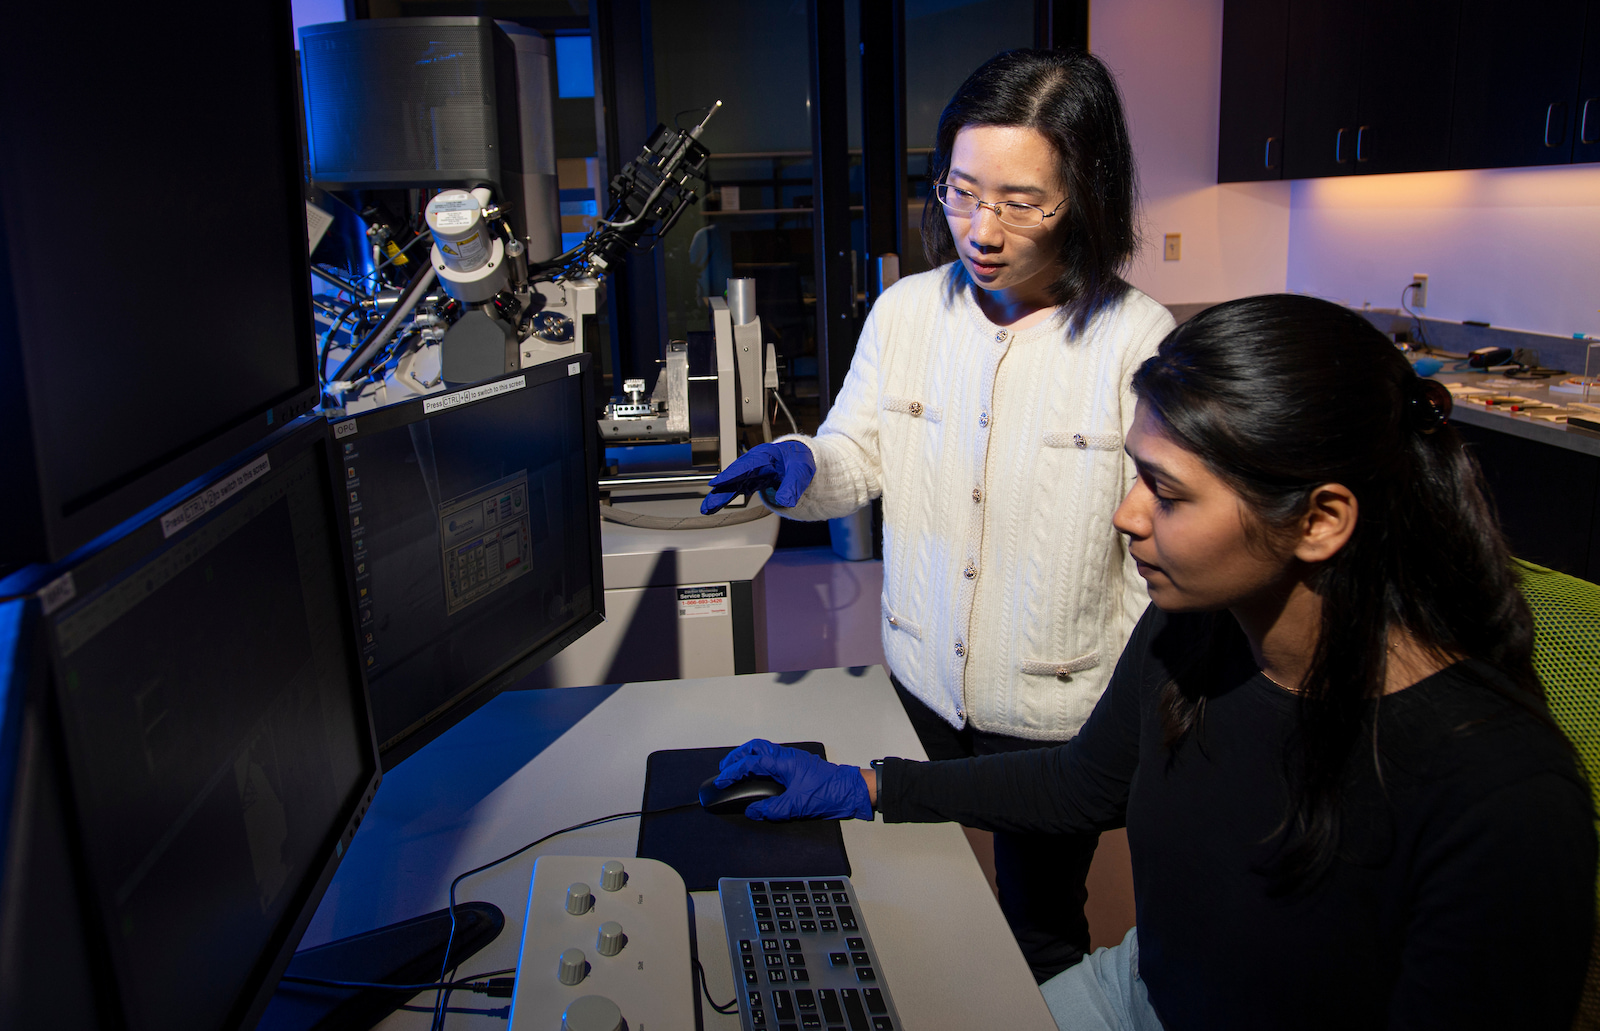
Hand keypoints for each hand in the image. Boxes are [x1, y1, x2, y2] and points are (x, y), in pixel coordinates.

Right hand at [700, 441, 815, 513]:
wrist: (797, 457)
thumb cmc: (797, 460)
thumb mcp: (800, 471)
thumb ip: (792, 486)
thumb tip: (785, 502)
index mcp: (765, 455)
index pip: (746, 466)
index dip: (731, 475)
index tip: (717, 483)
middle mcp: (753, 463)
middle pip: (734, 476)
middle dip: (721, 489)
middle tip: (708, 503)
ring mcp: (750, 473)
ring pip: (731, 484)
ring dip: (719, 496)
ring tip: (707, 510)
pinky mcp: (749, 481)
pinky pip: (735, 490)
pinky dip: (725, 498)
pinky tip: (714, 507)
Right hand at [715, 739, 872, 820]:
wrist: (851, 791)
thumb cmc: (829, 793)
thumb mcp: (797, 805)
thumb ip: (772, 810)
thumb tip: (753, 811)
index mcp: (784, 761)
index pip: (751, 762)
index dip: (733, 771)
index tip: (721, 781)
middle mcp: (787, 756)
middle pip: (756, 748)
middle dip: (738, 757)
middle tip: (725, 769)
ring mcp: (793, 760)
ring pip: (765, 751)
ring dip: (749, 757)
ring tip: (738, 771)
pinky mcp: (798, 767)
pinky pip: (774, 759)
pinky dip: (760, 763)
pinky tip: (759, 775)